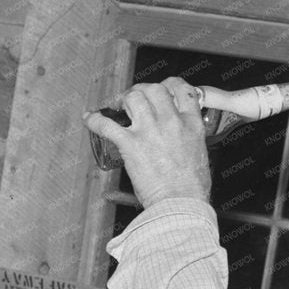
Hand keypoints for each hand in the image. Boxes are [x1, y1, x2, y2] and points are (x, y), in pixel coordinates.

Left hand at [83, 77, 211, 206]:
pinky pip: (107, 125)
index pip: (183, 90)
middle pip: (154, 89)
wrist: (181, 203)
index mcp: (191, 124)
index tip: (162, 89)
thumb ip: (189, 141)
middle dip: (141, 90)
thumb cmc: (191, 188)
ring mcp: (150, 131)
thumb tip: (181, 144)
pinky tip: (89, 118)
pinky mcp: (130, 144)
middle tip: (133, 100)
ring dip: (123, 100)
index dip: (170, 85)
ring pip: (134, 97)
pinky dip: (95, 120)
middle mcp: (171, 121)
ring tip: (117, 107)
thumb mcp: (199, 154)